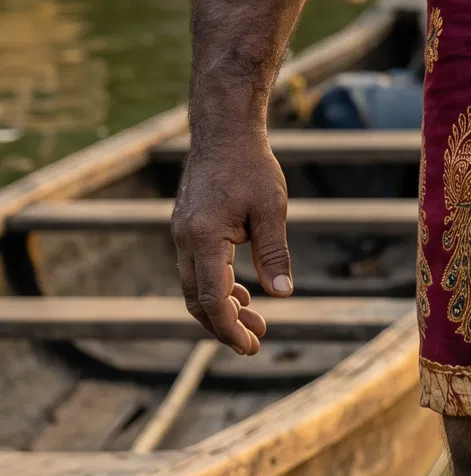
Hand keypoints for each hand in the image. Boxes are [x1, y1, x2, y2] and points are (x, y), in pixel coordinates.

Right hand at [172, 135, 292, 354]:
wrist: (224, 130)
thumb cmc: (250, 165)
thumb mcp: (271, 208)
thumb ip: (274, 253)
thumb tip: (282, 295)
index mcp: (203, 237)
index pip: (211, 298)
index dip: (229, 327)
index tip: (251, 345)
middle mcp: (185, 240)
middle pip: (197, 300)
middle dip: (225, 325)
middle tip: (255, 342)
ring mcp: (183, 234)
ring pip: (196, 287)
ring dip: (223, 308)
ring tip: (256, 322)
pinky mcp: (188, 229)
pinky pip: (198, 269)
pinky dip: (218, 286)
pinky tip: (244, 293)